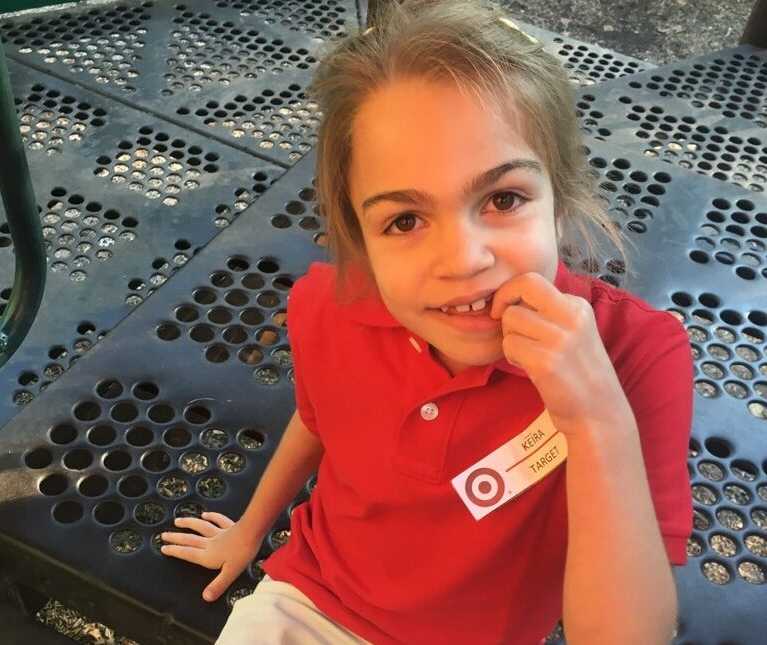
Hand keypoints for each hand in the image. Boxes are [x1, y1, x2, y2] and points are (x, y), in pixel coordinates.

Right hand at [160, 511, 263, 601]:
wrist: (252, 532)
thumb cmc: (242, 553)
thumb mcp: (230, 573)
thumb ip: (217, 585)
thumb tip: (205, 598)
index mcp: (208, 555)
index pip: (188, 553)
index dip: (175, 551)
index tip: (163, 548)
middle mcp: (210, 543)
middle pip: (190, 540)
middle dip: (176, 538)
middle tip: (164, 535)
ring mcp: (219, 533)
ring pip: (201, 527)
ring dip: (189, 524)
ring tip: (178, 521)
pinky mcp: (229, 526)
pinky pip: (218, 520)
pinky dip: (211, 516)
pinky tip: (205, 514)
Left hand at [489, 271, 632, 437]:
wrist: (599, 413)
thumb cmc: (578, 373)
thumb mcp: (574, 332)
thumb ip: (548, 312)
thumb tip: (509, 296)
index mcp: (578, 306)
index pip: (533, 280)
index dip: (511, 291)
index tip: (505, 308)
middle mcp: (572, 317)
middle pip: (521, 288)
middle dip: (504, 303)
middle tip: (505, 323)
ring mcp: (560, 339)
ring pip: (510, 319)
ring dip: (510, 337)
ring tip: (527, 354)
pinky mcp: (546, 361)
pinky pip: (510, 344)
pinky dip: (512, 356)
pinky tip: (528, 367)